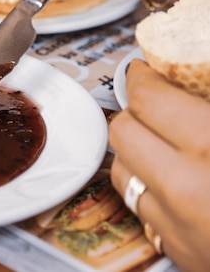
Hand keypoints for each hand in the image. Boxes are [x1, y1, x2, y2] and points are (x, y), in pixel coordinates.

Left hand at [109, 60, 209, 271]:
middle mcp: (185, 189)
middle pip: (123, 130)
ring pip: (123, 169)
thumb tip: (199, 71)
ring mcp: (179, 227)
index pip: (148, 98)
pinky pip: (140, 208)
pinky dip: (148, 186)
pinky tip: (174, 177)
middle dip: (135, 109)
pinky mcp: (179, 253)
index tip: (147, 69)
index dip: (143, 76)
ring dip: (136, 147)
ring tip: (161, 137)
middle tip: (154, 100)